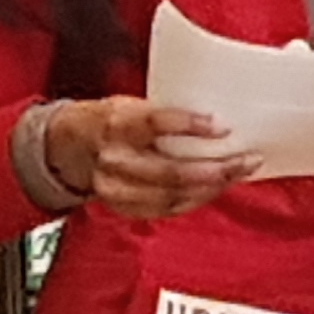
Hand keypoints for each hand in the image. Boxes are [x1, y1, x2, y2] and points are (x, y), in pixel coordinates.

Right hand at [43, 96, 260, 218]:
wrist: (67, 145)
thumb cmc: (108, 119)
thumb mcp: (130, 104)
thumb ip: (164, 113)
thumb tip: (215, 117)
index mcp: (117, 123)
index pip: (156, 123)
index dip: (190, 126)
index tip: (222, 127)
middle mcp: (115, 158)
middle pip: (171, 171)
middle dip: (215, 169)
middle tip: (246, 160)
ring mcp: (116, 188)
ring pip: (172, 196)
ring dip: (212, 188)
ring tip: (238, 174)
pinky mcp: (122, 207)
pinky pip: (166, 209)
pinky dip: (195, 200)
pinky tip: (215, 189)